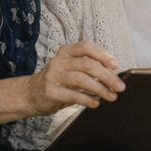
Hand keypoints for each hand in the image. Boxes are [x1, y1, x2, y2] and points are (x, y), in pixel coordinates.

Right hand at [0, 41, 124, 124]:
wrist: (30, 94)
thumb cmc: (57, 80)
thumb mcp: (70, 68)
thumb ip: (88, 68)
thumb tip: (114, 75)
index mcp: (66, 52)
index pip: (86, 47)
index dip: (103, 55)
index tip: (115, 65)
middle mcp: (59, 61)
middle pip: (88, 64)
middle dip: (107, 76)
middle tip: (120, 86)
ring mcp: (54, 76)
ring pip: (81, 79)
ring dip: (100, 89)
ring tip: (111, 96)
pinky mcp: (51, 92)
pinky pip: (73, 95)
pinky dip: (87, 100)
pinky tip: (95, 103)